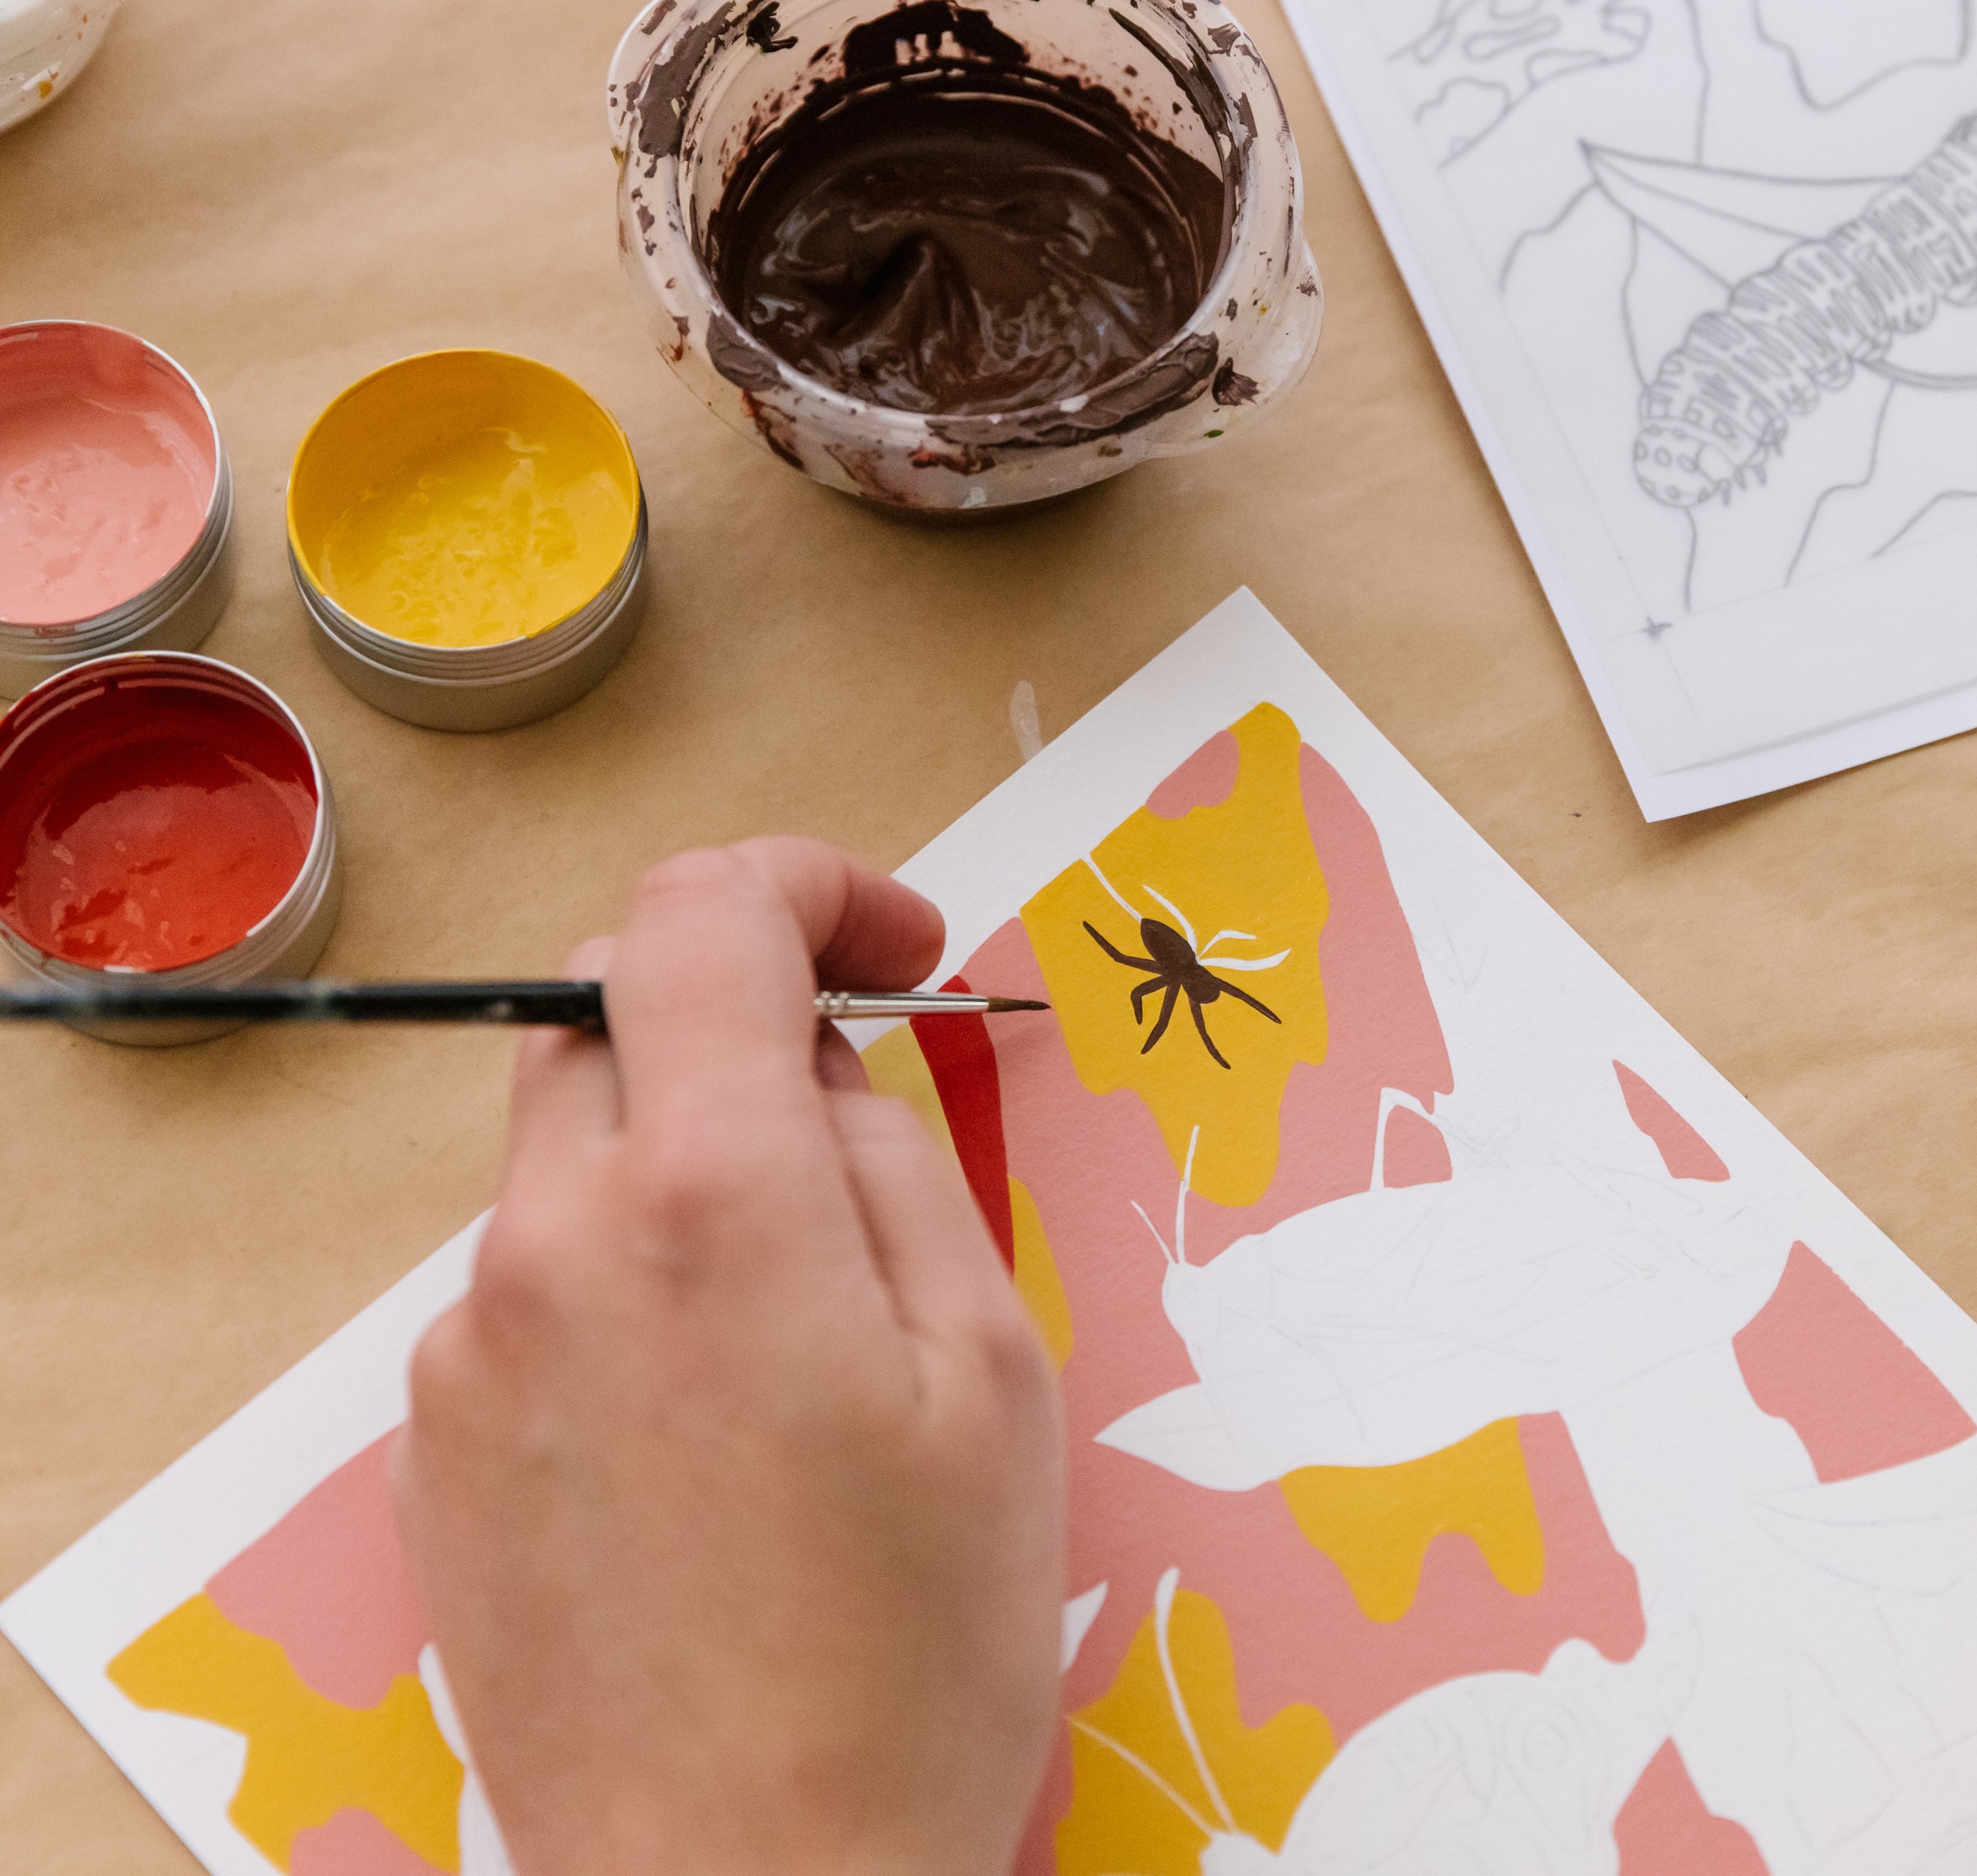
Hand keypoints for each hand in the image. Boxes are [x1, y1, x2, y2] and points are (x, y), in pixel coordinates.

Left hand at [392, 841, 1066, 1875]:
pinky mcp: (432, 1445)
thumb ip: (892, 1160)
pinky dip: (616, 1281)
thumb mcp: (988, 1367)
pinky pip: (529, 1285)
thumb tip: (819, 1067)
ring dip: (678, 1168)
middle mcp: (550, 1243)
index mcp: (707, 1197)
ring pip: (569, 1157)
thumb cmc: (910, 1646)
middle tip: (849, 1131)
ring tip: (793, 1335)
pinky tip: (704, 1427)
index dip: (808, 884)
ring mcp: (468, 1347)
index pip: (700, 915)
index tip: (892, 944)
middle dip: (735, 1026)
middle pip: (612, 1017)